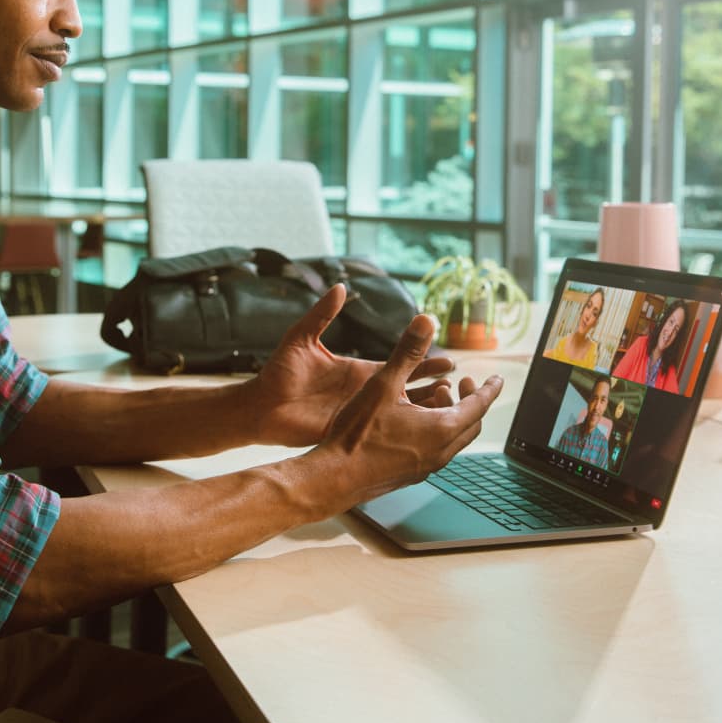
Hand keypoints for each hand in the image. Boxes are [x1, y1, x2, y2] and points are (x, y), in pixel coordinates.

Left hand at [242, 285, 457, 446]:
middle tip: (462, 387)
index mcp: (357, 370)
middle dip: (434, 389)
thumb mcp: (301, 338)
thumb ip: (321, 314)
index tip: (449, 360)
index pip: (398, 365)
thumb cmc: (278, 373)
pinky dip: (402, 434)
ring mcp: (357, 415)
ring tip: (449, 410)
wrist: (259, 407)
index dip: (423, 362)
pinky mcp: (348, 432)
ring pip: (400, 415)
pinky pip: (380, 435)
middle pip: (407, 390)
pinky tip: (421, 436)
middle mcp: (362, 392)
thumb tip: (339, 286)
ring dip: (423, 412)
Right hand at [316, 311, 504, 503]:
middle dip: (470, 400)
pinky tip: (413, 420)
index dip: (489, 388)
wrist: (334, 478)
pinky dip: (437, 430)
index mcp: (441, 429)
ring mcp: (426, 467)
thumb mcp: (384, 385)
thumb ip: (407, 351)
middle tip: (461, 383)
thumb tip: (425, 320)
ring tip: (433, 396)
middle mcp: (440, 451)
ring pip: (454, 438)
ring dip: (451, 415)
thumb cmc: (358, 434)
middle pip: (471, 423)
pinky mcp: (411, 474)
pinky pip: (437, 450)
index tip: (496, 380)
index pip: (479, 405)